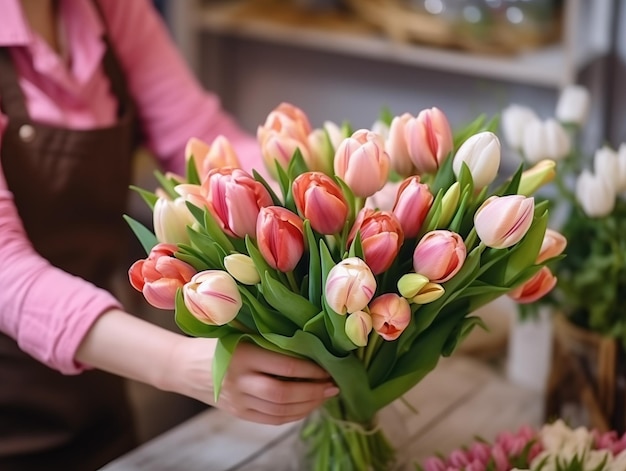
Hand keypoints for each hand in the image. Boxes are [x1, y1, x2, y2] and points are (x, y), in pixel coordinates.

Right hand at [217, 342, 338, 424]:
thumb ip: (269, 343)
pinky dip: (294, 415)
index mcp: (243, 355)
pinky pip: (271, 420)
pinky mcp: (239, 413)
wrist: (183, 366)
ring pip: (280, 411)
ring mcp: (239, 401)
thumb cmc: (218, 344)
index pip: (284, 366)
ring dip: (308, 406)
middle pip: (283, 394)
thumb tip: (311, 348)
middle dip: (313, 392)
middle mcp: (240, 381)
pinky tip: (307, 406)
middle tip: (333, 385)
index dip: (310, 370)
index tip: (328, 367)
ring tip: (325, 396)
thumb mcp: (241, 335)